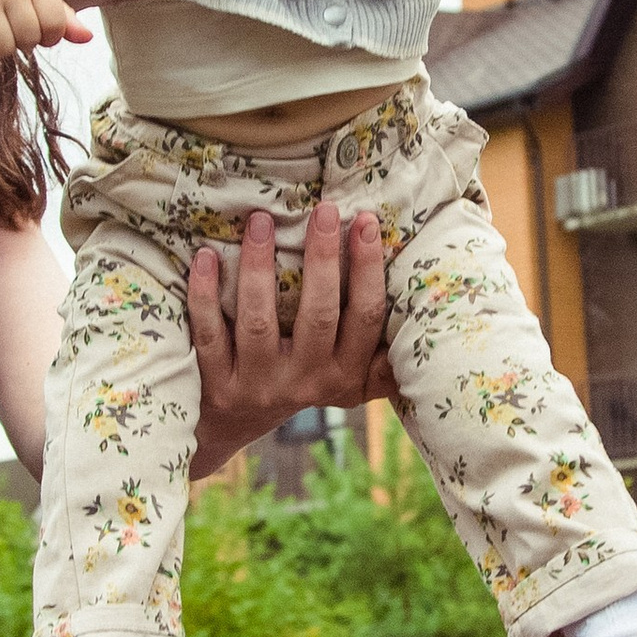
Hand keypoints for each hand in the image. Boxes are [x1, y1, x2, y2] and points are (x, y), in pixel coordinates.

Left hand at [187, 198, 399, 481]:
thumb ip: (380, 356)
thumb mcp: (343, 379)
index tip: (366, 221)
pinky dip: (205, 295)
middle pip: (320, 316)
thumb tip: (431, 306)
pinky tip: (206, 256)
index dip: (368, 270)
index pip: (366, 319)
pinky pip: (210, 335)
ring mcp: (259, 385)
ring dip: (260, 268)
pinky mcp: (217, 386)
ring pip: (260, 323)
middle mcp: (306, 383)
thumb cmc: (296, 380)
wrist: (229, 427)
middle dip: (323, 260)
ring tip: (262, 220)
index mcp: (343, 375)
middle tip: (324, 209)